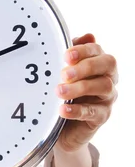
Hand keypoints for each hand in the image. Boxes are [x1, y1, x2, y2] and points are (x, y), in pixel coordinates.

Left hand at [55, 33, 117, 152]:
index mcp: (98, 64)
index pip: (97, 50)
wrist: (62, 129)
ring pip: (104, 86)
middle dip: (86, 66)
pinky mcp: (102, 116)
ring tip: (59, 91)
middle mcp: (108, 77)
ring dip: (80, 87)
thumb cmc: (64, 96)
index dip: (83, 50)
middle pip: (108, 64)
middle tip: (64, 74)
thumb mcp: (62, 76)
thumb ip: (70, 58)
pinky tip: (62, 110)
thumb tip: (84, 36)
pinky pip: (93, 112)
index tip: (66, 56)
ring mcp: (107, 97)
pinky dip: (77, 110)